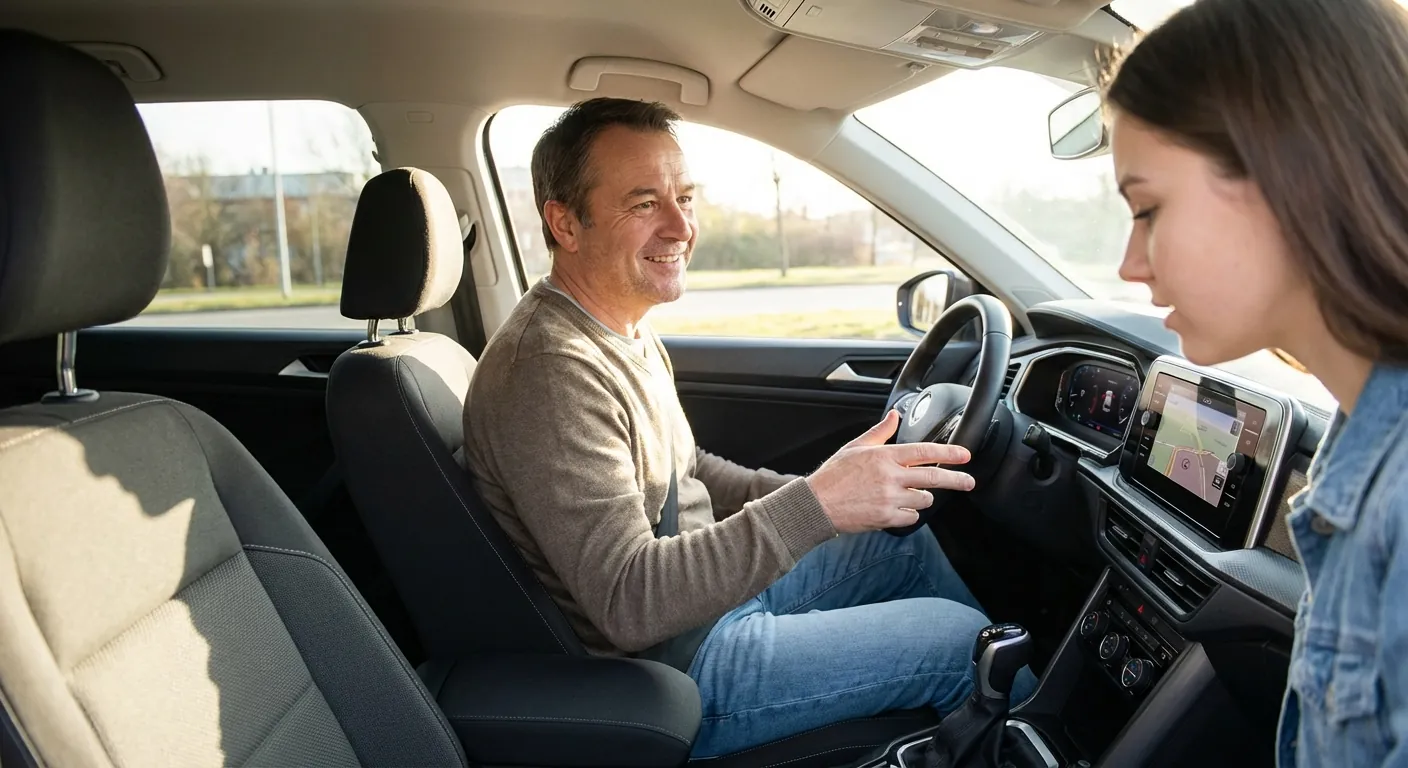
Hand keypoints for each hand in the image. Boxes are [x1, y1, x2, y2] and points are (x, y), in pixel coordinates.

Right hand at [805, 409, 973, 533]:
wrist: (817, 504)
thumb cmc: (834, 475)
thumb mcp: (855, 447)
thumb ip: (880, 432)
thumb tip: (895, 416)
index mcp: (884, 456)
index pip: (924, 451)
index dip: (948, 452)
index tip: (964, 455)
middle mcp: (890, 477)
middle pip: (933, 477)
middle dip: (956, 479)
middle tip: (969, 481)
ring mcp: (889, 499)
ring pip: (923, 499)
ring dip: (922, 497)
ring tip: (907, 494)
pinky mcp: (886, 518)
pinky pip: (912, 518)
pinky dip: (909, 514)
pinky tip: (897, 508)